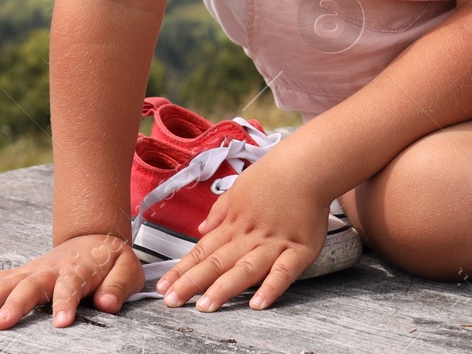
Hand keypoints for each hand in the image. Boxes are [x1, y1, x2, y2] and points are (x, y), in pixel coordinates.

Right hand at [0, 233, 143, 328]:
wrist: (96, 236)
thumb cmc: (112, 260)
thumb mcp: (128, 269)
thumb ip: (119, 286)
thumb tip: (109, 304)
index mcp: (81, 269)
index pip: (72, 286)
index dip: (66, 302)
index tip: (60, 322)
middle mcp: (52, 268)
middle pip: (31, 285)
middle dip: (15, 304)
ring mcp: (33, 269)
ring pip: (7, 282)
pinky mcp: (21, 272)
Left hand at [153, 158, 329, 311]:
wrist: (308, 164)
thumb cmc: (274, 175)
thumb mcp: (238, 188)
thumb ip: (219, 213)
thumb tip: (201, 231)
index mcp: (234, 225)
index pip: (202, 251)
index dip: (181, 270)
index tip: (163, 287)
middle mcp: (250, 237)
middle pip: (217, 263)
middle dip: (192, 283)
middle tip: (172, 301)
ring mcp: (274, 244)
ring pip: (245, 270)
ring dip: (224, 288)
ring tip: (206, 305)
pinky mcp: (300, 250)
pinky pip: (285, 272)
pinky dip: (272, 287)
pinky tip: (259, 303)